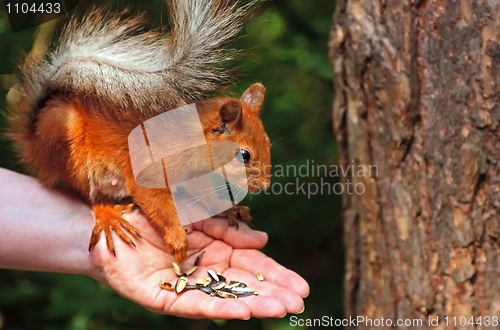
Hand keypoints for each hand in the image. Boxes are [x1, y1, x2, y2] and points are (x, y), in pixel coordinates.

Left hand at [88, 211, 308, 318]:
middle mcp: (203, 270)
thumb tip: (263, 239)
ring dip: (253, 304)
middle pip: (243, 285)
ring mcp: (184, 285)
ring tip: (281, 310)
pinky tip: (243, 311)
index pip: (251, 265)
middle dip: (272, 293)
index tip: (301, 286)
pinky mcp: (162, 297)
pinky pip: (194, 304)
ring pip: (224, 297)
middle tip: (299, 303)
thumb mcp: (199, 212)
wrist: (110, 215)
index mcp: (214, 249)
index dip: (276, 275)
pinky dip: (218, 308)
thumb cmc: (155, 210)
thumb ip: (228, 228)